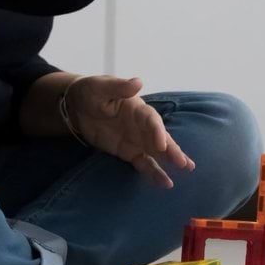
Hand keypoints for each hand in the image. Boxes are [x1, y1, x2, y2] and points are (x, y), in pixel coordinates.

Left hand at [63, 75, 194, 187]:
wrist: (78, 106)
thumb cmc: (91, 91)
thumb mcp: (101, 87)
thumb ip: (119, 87)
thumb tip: (138, 82)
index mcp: (137, 108)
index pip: (152, 120)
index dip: (157, 132)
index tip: (162, 145)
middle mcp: (142, 125)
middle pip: (161, 138)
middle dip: (173, 150)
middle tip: (186, 163)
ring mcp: (137, 140)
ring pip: (157, 153)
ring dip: (170, 162)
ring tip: (186, 171)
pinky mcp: (128, 152)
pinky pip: (143, 163)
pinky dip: (153, 172)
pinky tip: (165, 182)